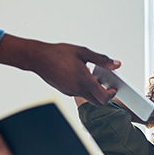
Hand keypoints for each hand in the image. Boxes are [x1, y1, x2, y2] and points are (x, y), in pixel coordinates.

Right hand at [0, 34, 119, 104]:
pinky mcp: (64, 91)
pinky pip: (78, 93)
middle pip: (97, 102)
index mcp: (83, 81)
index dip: (111, 94)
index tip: (113, 88)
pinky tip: (81, 76)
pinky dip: (84, 88)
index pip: (103, 97)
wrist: (37, 58)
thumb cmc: (58, 53)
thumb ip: (101, 60)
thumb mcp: (83, 52)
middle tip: (107, 86)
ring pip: (87, 97)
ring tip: (93, 76)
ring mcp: (69, 92)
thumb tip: (116, 65)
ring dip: (93, 91)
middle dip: (104, 96)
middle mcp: (77, 89)